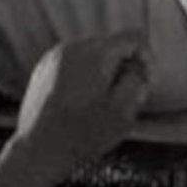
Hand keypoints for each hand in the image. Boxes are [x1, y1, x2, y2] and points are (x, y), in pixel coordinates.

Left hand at [6, 34, 156, 175]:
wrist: (40, 148)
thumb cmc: (84, 132)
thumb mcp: (124, 110)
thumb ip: (137, 81)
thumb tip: (138, 67)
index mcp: (95, 52)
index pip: (133, 37)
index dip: (147, 58)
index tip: (146, 81)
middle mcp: (72, 47)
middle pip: (111, 45)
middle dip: (124, 66)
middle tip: (126, 97)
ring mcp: (54, 57)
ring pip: (91, 54)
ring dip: (103, 72)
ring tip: (102, 104)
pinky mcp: (42, 70)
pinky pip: (72, 64)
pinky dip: (83, 77)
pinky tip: (82, 104)